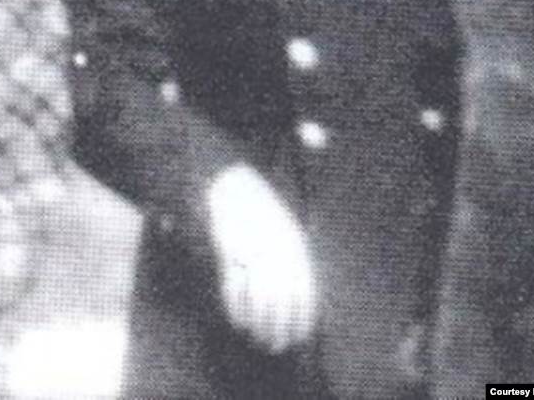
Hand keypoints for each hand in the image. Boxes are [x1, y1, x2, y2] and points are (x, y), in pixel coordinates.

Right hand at [205, 163, 316, 352]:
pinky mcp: (229, 251)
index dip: (300, 322)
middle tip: (275, 347)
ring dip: (258, 325)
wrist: (235, 187)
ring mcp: (253, 251)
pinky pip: (234, 287)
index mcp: (296, 249)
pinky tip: (238, 321)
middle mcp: (277, 252)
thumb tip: (303, 306)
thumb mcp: (287, 236)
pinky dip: (236, 309)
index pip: (303, 296)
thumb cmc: (264, 215)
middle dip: (278, 329)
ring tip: (257, 340)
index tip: (297, 339)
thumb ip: (296, 266)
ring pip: (258, 299)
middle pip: (282, 302)